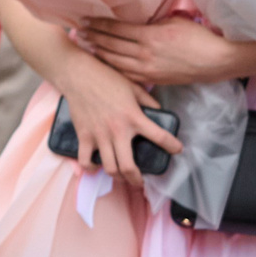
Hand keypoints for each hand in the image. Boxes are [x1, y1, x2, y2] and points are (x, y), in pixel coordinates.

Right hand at [50, 54, 181, 177]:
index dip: (172, 146)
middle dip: (137, 180)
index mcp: (133, 117)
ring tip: (121, 176)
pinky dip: (91, 167)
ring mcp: (99, 135)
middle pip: (129, 167)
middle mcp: (117, 130)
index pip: (160, 137)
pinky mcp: (84, 136)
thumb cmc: (107, 78)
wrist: (78, 75)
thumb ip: (148, 101)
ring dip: (117, 177)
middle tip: (140, 182)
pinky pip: (86, 160)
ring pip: (109, 168)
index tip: (177, 150)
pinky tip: (96, 165)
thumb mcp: (133, 86)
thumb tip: (158, 111)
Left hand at [75, 15, 255, 86]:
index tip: (85, 20)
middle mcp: (145, 54)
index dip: (98, 24)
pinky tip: (105, 65)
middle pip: (112, 45)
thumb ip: (153, 23)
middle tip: (79, 32)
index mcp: (150, 36)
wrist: (218, 62)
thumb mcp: (174, 22)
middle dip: (93, 38)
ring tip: (86, 47)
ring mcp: (149, 70)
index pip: (116, 29)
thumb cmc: (199, 38)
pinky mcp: (155, 80)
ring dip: (100, 54)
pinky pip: (128, 75)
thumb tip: (137, 21)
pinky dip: (114, 70)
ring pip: (116, 62)